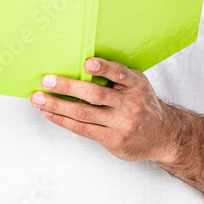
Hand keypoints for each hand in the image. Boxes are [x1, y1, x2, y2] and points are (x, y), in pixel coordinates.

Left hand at [30, 57, 182, 163]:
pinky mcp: (113, 140)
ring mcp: (121, 124)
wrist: (164, 135)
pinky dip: (63, 120)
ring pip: (84, 113)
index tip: (88, 63)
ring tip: (38, 98)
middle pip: (95, 94)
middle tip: (47, 80)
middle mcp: (130, 104)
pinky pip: (83, 129)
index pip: (119, 73)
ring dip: (57, 105)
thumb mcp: (138, 85)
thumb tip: (81, 65)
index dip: (104, 68)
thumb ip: (117, 77)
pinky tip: (50, 113)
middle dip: (68, 86)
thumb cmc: (144, 105)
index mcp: (136, 85)